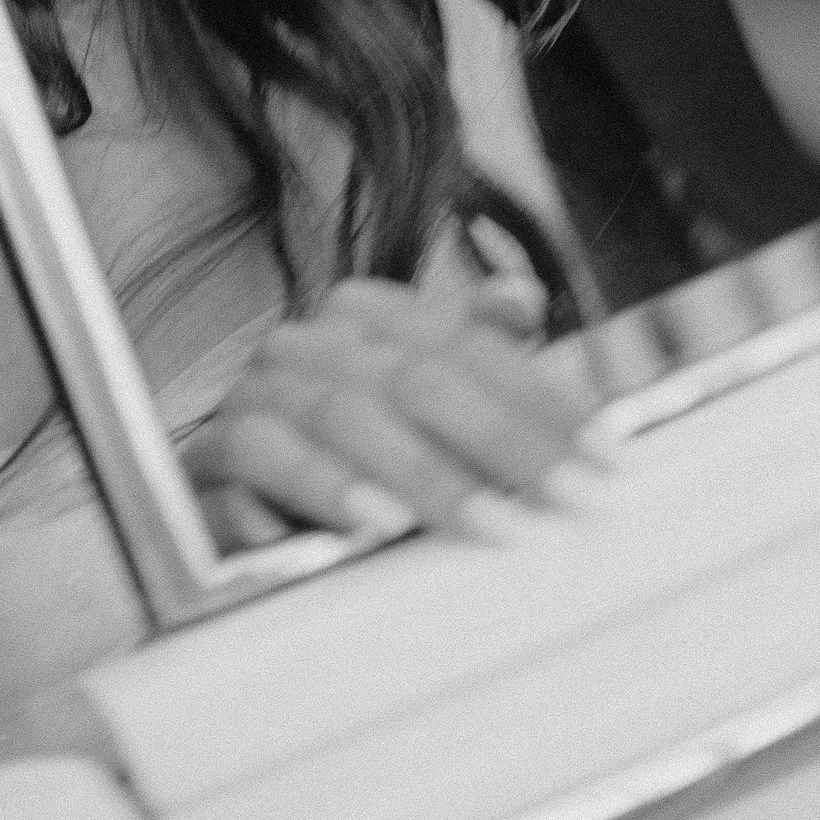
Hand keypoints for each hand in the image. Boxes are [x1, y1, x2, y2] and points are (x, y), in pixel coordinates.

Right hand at [184, 274, 599, 551]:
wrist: (226, 510)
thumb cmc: (344, 465)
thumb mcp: (419, 412)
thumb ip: (474, 353)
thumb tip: (523, 294)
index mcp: (363, 317)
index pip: (468, 345)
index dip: (542, 399)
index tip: (609, 460)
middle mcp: (306, 343)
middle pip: (414, 376)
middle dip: (501, 442)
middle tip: (569, 503)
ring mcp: (253, 395)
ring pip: (342, 412)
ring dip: (420, 472)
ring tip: (484, 523)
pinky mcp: (209, 456)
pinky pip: (261, 457)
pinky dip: (321, 487)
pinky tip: (372, 525)